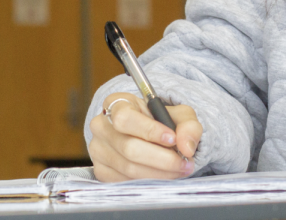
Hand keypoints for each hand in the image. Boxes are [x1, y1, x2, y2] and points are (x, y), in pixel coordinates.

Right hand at [88, 92, 203, 181]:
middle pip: (129, 148)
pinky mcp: (101, 170)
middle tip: (184, 162)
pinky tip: (164, 174)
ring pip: (129, 168)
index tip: (172, 139)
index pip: (126, 118)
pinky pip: (125, 181)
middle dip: (162, 158)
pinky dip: (149, 180)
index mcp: (116, 104)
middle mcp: (101, 126)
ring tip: (179, 169)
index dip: (149, 130)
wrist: (148, 135)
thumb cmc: (160, 121)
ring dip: (159, 172)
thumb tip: (187, 147)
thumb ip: (187, 125)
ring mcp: (98, 150)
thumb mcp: (178, 114)